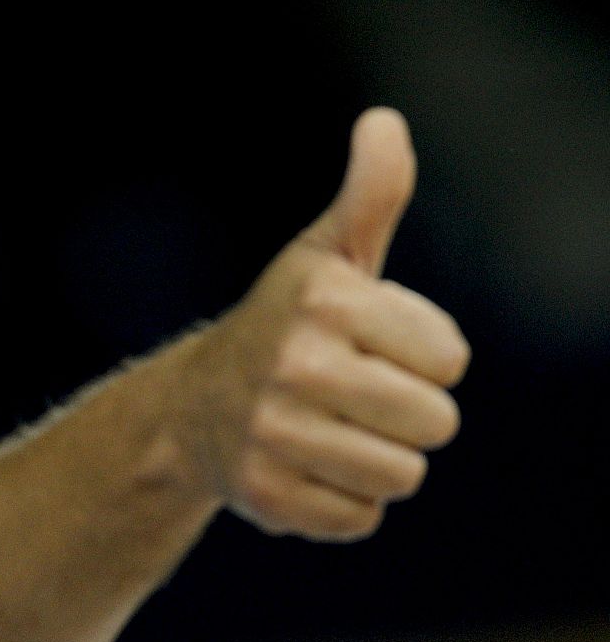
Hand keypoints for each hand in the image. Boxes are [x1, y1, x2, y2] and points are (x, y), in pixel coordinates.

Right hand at [183, 107, 470, 541]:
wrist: (190, 412)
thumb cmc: (282, 328)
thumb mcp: (323, 257)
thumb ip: (370, 194)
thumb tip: (382, 122)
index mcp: (324, 303)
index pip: (451, 360)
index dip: (423, 359)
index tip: (370, 348)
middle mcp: (294, 367)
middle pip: (434, 423)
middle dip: (407, 417)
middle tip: (355, 400)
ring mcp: (275, 436)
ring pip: (401, 477)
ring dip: (378, 463)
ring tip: (331, 436)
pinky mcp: (265, 497)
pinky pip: (361, 519)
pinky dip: (343, 504)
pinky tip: (306, 472)